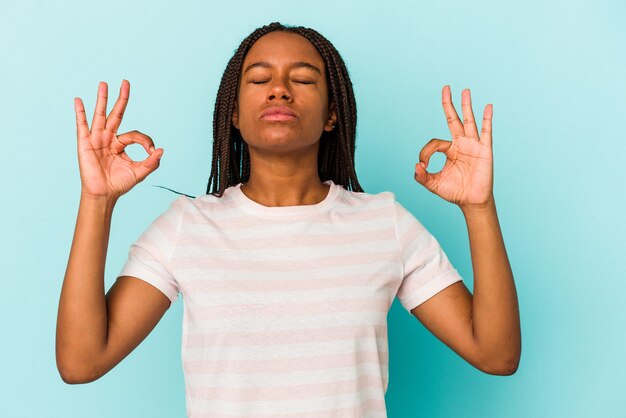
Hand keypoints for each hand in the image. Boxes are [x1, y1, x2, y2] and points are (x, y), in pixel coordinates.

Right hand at [74, 80, 162, 200]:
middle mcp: (109, 138)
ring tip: (104, 84)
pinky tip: (78, 100)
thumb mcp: (140, 173)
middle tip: (126, 82)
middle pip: (117, 114)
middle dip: (122, 99)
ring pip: (101, 115)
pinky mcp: (85, 143)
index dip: (145, 141)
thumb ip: (151, 162)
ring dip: (102, 99)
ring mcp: (97, 139)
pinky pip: (82, 125)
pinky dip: (80, 113)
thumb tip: (161, 150)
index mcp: (121, 144)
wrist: (104, 195)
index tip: (151, 151)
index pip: (135, 134)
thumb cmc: (119, 183)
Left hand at [414, 85, 493, 209]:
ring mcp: (473, 145)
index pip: (435, 142)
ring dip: (466, 106)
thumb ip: (421, 177)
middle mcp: (461, 144)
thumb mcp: (433, 184)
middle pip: (453, 119)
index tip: (423, 166)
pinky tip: (488, 106)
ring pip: (468, 121)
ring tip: (464, 90)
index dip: (425, 152)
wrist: (471, 202)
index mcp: (449, 150)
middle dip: (448, 104)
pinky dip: (487, 119)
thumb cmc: (454, 192)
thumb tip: (416, 166)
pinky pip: (486, 132)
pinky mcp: (484, 150)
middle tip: (445, 88)